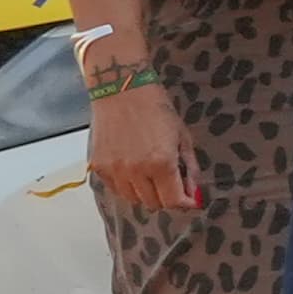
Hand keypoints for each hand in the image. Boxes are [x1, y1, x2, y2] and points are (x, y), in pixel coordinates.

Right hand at [86, 80, 201, 217]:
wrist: (122, 90)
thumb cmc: (156, 108)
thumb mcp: (182, 137)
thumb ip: (189, 169)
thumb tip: (193, 194)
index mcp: (161, 163)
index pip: (174, 201)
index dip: (185, 202)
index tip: (190, 198)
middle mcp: (135, 171)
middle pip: (154, 203)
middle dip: (166, 196)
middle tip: (170, 181)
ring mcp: (115, 170)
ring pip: (134, 199)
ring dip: (145, 193)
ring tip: (150, 173)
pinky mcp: (99, 167)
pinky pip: (116, 189)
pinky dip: (126, 185)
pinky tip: (133, 168)